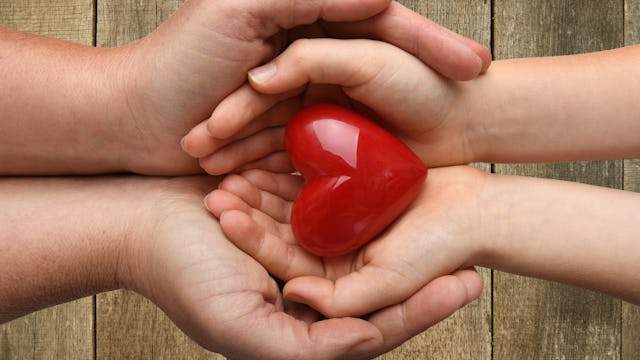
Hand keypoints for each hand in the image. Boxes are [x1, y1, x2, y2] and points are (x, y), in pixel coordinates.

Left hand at [118, 0, 489, 174]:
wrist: (136, 116)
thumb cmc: (182, 58)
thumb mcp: (243, 7)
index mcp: (304, 19)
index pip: (382, 25)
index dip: (431, 42)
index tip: (474, 65)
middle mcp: (306, 53)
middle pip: (383, 63)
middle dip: (432, 78)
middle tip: (479, 94)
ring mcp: (298, 96)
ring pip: (359, 104)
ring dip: (402, 117)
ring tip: (449, 139)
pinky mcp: (282, 132)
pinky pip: (326, 140)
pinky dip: (352, 148)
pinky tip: (390, 163)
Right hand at [123, 175, 483, 358]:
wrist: (142, 222)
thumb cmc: (183, 277)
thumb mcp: (241, 325)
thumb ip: (305, 348)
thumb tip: (366, 340)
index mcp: (299, 332)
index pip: (371, 327)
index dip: (419, 311)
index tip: (464, 287)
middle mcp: (306, 300)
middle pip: (377, 294)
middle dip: (424, 281)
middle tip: (473, 264)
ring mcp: (300, 261)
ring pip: (362, 257)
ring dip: (402, 246)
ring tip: (448, 227)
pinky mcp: (292, 227)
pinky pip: (336, 225)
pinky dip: (366, 218)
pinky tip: (401, 202)